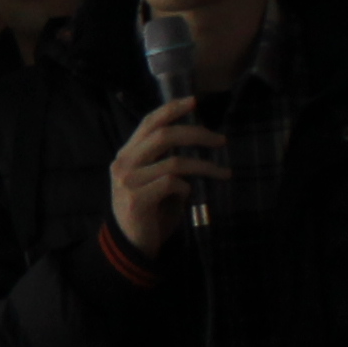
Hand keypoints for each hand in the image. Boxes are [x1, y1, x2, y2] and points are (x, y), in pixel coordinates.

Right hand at [108, 93, 223, 255]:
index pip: (149, 122)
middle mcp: (124, 163)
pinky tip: (189, 195)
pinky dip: (186, 187)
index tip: (194, 102)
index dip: (172, 109)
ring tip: (223, 172)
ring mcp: (129, 181)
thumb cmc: (148, 210)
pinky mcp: (137, 199)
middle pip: (164, 136)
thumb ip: (165, 160)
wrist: (130, 245)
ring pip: (174, 162)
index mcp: (127, 154)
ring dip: (204, 166)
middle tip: (220, 139)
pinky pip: (171, 184)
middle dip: (197, 134)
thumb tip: (197, 141)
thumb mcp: (153, 179)